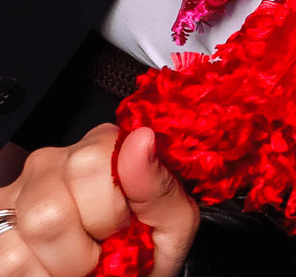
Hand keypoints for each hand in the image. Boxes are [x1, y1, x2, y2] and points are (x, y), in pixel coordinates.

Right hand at [0, 125, 197, 276]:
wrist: (128, 275)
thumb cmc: (148, 251)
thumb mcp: (172, 224)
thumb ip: (160, 186)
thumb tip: (142, 140)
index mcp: (101, 148)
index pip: (89, 164)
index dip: (110, 211)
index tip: (125, 226)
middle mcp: (50, 163)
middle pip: (50, 211)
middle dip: (83, 249)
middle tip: (101, 253)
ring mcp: (12, 197)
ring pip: (22, 245)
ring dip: (61, 268)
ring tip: (80, 264)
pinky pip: (6, 262)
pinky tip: (55, 269)